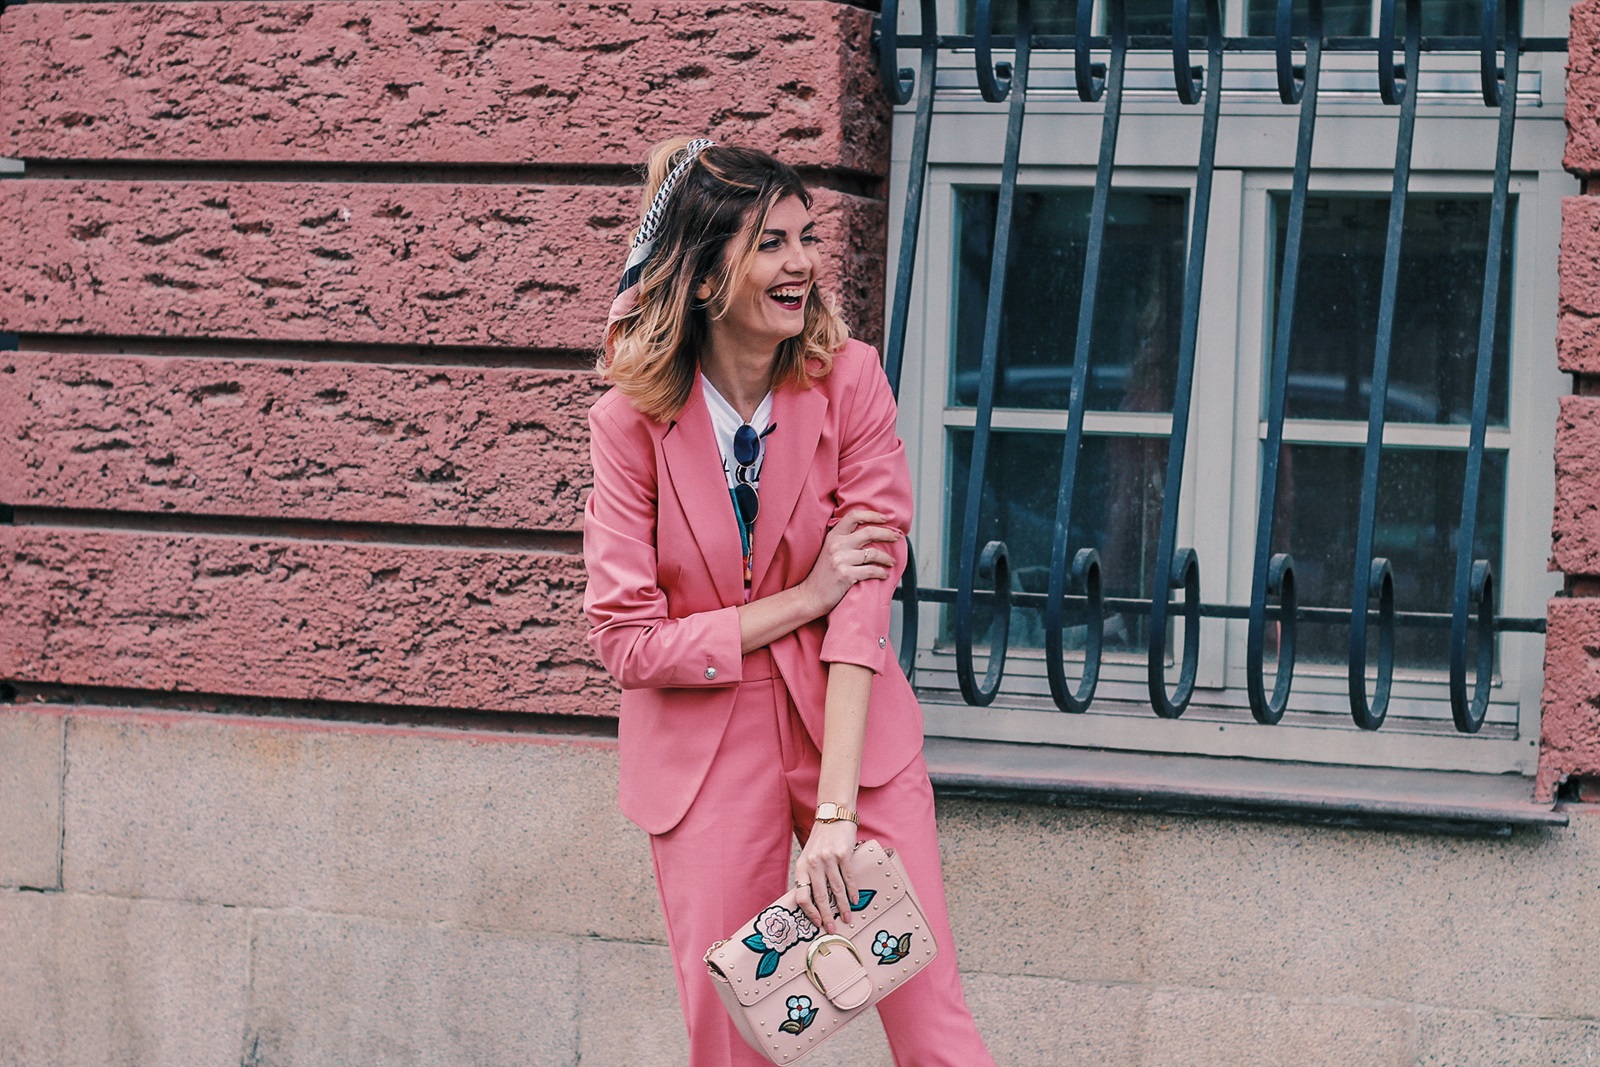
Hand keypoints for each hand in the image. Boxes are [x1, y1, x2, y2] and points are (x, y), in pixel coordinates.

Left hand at [793, 819, 860, 934]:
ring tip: (847, 918)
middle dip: (827, 915)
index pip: (801, 896)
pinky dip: (852, 892)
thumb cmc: (821, 840)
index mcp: (802, 866)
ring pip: (836, 890)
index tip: (817, 923)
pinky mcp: (843, 854)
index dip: (809, 912)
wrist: (833, 816)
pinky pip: (848, 878)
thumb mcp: (809, 857)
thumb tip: (814, 903)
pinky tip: (855, 901)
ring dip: (843, 907)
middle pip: (820, 896)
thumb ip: (810, 876)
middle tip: (833, 929)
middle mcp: (813, 863)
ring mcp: (828, 858)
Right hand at [800, 510, 900, 616]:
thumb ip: (844, 540)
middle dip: (887, 533)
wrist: (810, 595)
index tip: (885, 518)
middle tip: (897, 537)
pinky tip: (884, 574)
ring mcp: (841, 560)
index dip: (872, 515)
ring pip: (873, 553)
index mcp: (833, 536)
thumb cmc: (823, 575)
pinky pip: (871, 571)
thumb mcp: (829, 551)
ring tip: (891, 561)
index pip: (854, 516)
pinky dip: (881, 572)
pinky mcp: (846, 575)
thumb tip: (869, 533)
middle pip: (869, 532)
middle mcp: (837, 545)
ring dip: (887, 558)